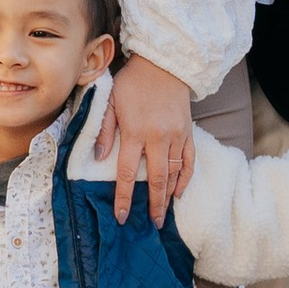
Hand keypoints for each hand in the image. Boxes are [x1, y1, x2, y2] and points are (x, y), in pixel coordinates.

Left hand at [95, 55, 193, 223]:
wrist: (164, 63)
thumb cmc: (132, 83)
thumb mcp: (110, 101)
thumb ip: (105, 130)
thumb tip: (98, 157)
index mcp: (135, 131)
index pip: (126, 172)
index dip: (123, 197)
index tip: (121, 217)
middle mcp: (158, 137)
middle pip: (155, 179)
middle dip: (153, 205)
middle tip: (152, 224)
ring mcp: (176, 136)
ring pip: (174, 173)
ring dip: (168, 196)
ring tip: (163, 214)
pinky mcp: (188, 132)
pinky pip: (189, 161)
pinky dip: (186, 178)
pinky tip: (179, 192)